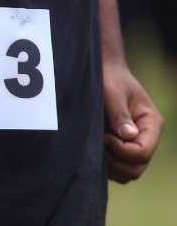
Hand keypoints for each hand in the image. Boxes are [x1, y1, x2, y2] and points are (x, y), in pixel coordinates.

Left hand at [103, 60, 163, 182]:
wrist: (103, 72)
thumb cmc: (109, 78)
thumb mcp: (112, 92)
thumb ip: (119, 114)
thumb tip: (128, 135)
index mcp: (151, 124)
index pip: (142, 151)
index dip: (122, 150)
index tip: (105, 136)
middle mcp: (146, 138)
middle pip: (136, 168)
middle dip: (115, 162)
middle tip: (99, 143)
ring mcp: (133, 145)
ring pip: (127, 172)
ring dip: (110, 165)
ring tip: (96, 145)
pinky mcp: (120, 148)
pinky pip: (116, 168)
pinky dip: (105, 165)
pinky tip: (94, 148)